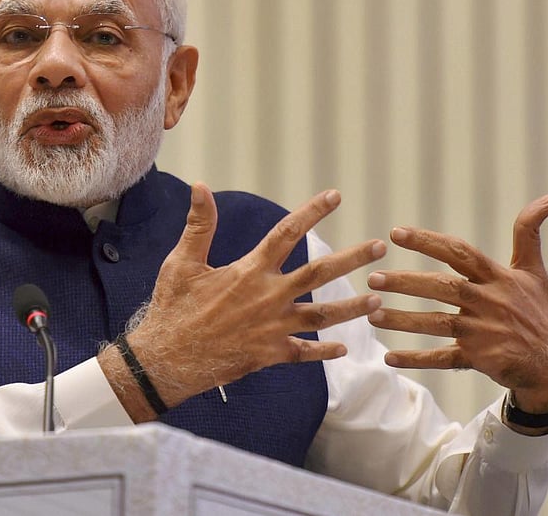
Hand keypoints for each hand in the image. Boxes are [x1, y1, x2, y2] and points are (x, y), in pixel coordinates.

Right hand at [100, 182, 384, 420]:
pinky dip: (324, 351)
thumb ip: (199, 225)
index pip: (287, 233)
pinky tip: (343, 348)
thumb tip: (201, 186)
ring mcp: (273, 328)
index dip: (312, 212)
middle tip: (381, 247)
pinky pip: (304, 353)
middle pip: (319, 273)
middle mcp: (269, 297)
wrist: (166, 360)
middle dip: (353, 258)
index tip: (335, 197)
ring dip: (352, 307)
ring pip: (322, 315)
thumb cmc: (173, 308)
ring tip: (378, 299)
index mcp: (250, 271)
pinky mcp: (269, 355)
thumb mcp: (182, 262)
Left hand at [366, 194, 547, 414]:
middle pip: (443, 287)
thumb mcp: (535, 271)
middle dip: (407, 282)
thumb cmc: (541, 312)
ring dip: (403, 320)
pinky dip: (416, 358)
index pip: (459, 253)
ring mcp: (483, 332)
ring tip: (372, 313)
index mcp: (499, 277)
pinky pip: (443, 358)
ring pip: (437, 323)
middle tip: (373, 278)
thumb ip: (529, 233)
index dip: (428, 242)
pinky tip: (389, 358)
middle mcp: (489, 302)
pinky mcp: (480, 359)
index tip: (395, 233)